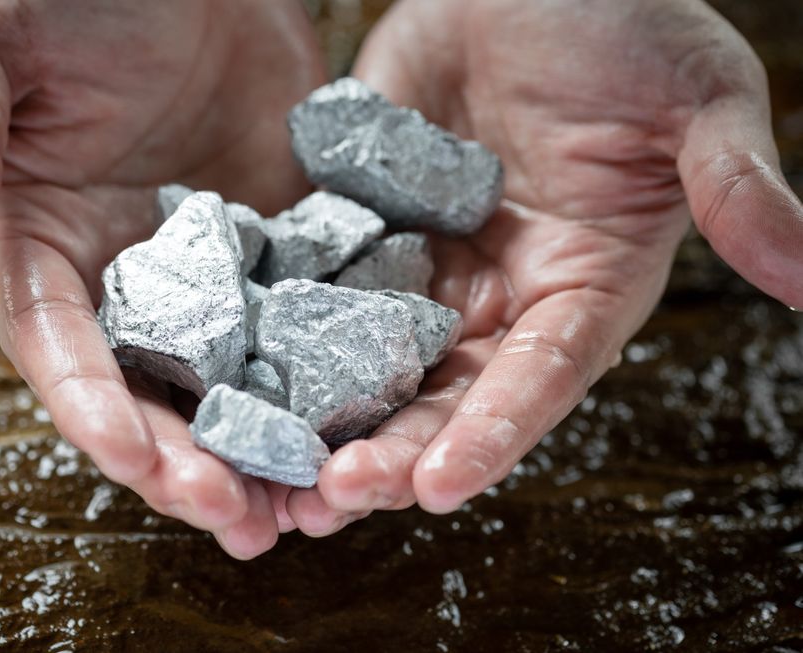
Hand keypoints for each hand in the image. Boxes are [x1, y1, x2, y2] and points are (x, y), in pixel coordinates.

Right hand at [0, 0, 325, 557]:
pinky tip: (364, 421)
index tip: (137, 461)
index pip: (62, 350)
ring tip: (305, 510)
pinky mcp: (281, 246)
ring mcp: (212, 272)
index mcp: (44, 251)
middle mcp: (128, 281)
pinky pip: (308, 320)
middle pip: (155, 392)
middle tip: (238, 520)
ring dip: (265, 447)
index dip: (96, 410)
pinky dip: (330, 378)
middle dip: (192, 460)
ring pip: (236, 378)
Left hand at [284, 0, 802, 533]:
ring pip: (370, 362)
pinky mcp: (362, 229)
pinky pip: (316, 289)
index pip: (539, 377)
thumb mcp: (696, 97)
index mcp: (581, 284)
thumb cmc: (627, 22)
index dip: (493, 434)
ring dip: (326, 419)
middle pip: (444, 392)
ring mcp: (424, 266)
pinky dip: (277, 335)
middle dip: (392, 448)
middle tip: (331, 498)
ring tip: (272, 472)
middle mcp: (499, 294)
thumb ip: (736, 187)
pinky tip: (232, 375)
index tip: (439, 488)